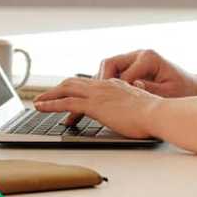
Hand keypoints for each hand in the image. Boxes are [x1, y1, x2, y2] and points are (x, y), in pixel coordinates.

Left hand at [33, 77, 160, 138]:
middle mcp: (103, 86)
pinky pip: (66, 103)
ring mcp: (97, 94)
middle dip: (57, 89)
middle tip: (46, 96)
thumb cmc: (154, 114)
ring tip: (38, 102)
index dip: (76, 89)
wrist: (158, 113)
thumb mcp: (140, 106)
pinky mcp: (93, 105)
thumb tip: (132, 112)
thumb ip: (131, 106)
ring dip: (49, 95)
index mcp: (114, 85)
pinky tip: (41, 108)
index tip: (68, 94)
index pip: (89, 85)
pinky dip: (51, 104)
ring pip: (66, 90)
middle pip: (73, 83)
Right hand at [97, 49, 196, 98]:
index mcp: (148, 58)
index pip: (121, 73)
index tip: (114, 105)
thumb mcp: (168, 93)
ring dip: (103, 82)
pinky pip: (113, 72)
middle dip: (102, 82)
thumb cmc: (183, 90)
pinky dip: (109, 83)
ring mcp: (134, 58)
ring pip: (108, 67)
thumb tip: (132, 86)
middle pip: (109, 63)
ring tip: (103, 100)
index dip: (116, 90)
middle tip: (101, 101)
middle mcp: (139, 54)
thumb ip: (149, 89)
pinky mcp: (132, 65)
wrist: (192, 86)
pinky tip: (111, 97)